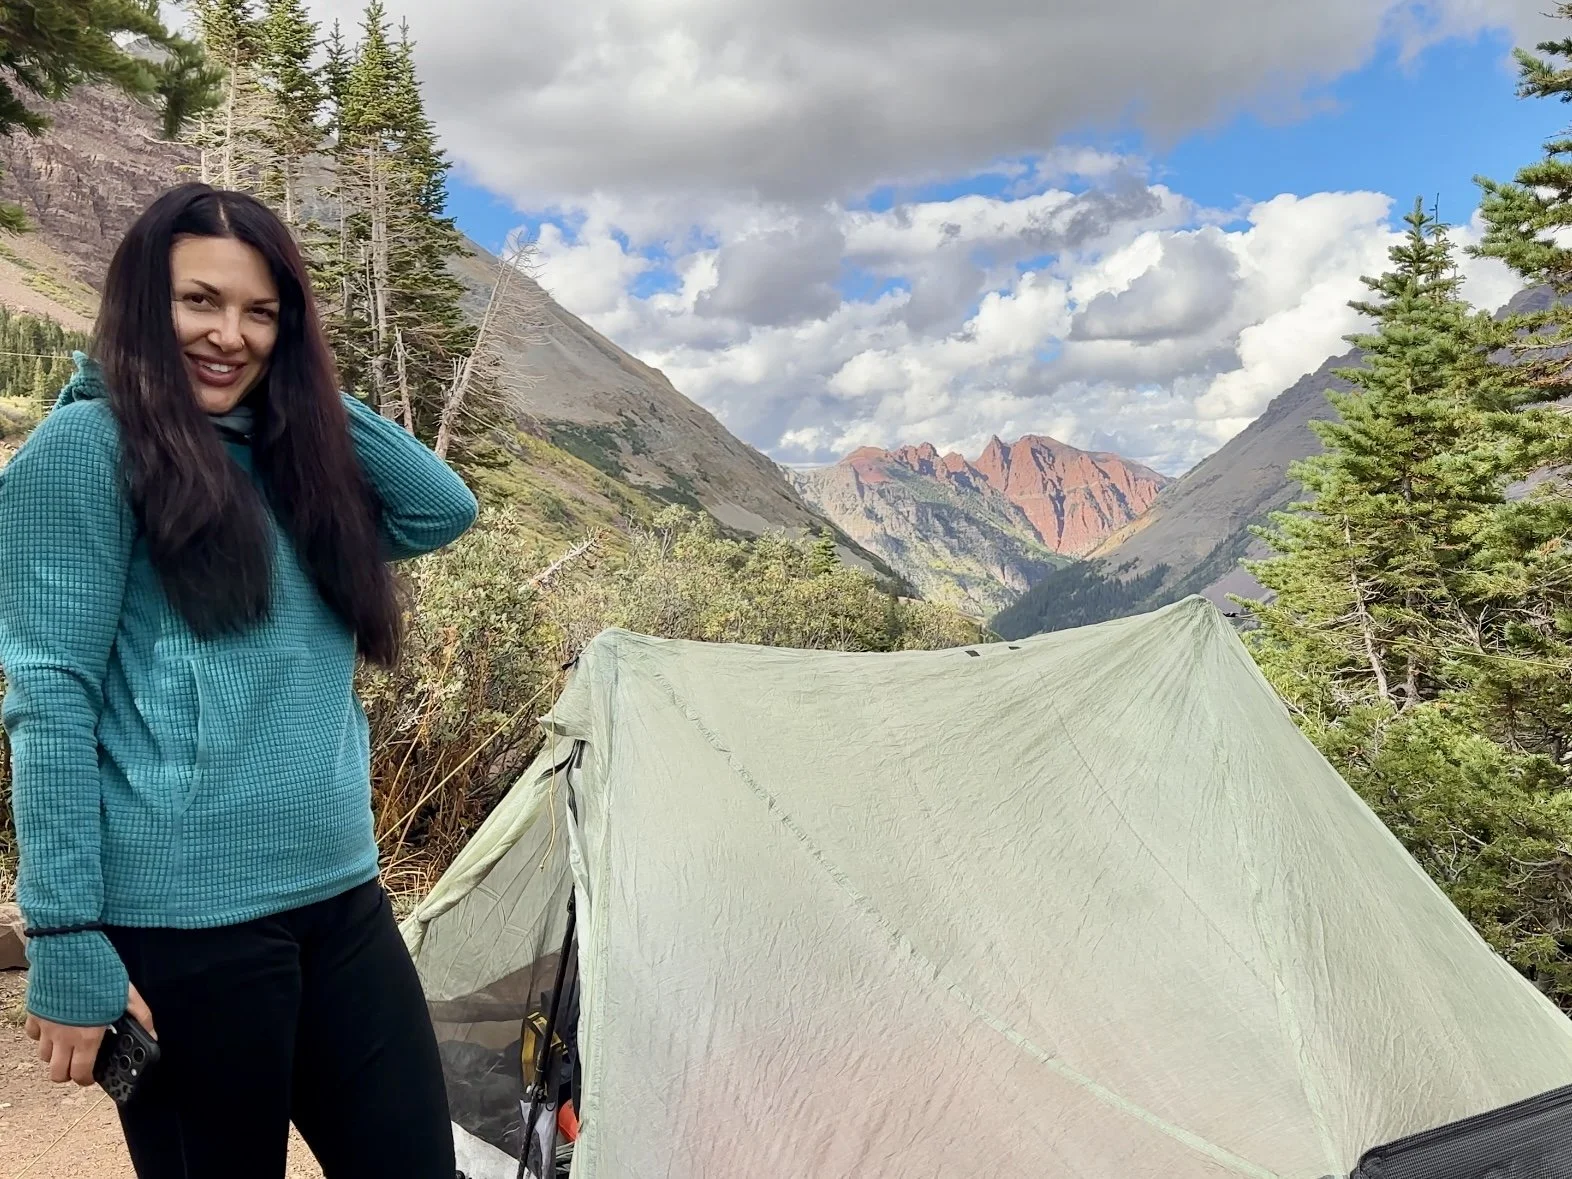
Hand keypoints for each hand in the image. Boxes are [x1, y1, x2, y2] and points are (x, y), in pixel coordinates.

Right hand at [24, 985, 155, 1086]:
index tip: (92, 1075)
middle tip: (79, 1063)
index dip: (87, 1079)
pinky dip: (42, 1035)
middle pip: (57, 1074)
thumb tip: (153, 1037)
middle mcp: (63, 1037)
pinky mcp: (35, 1015)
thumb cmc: (101, 974)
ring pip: (44, 1057)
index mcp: (88, 1036)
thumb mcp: (128, 996)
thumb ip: (142, 1018)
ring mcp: (46, 1027)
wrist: (70, 954)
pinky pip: (34, 1035)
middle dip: (68, 1074)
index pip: (81, 1073)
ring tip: (69, 1043)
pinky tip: (56, 1026)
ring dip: (56, 1055)